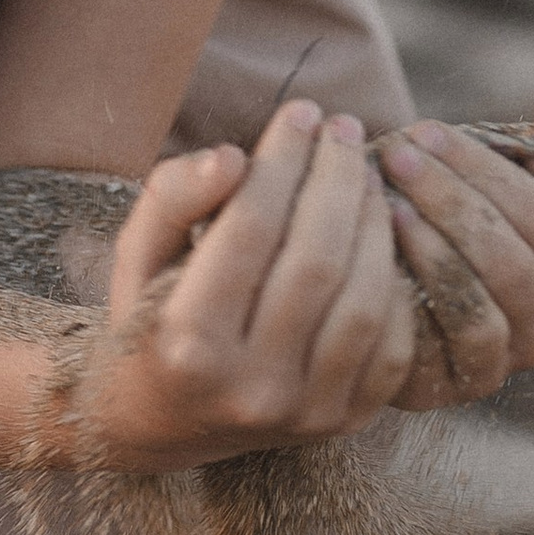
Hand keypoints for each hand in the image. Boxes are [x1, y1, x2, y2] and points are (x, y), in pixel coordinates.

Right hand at [79, 101, 420, 470]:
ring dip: (374, 222)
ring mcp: (305, 413)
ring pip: (364, 299)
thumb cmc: (152, 316)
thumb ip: (172, 198)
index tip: (301, 113)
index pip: (250, 230)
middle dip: (336, 179)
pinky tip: (380, 234)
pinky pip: (394, 342)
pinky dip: (396, 281)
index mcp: (187, 342)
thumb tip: (234, 156)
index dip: (283, 160)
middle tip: (344, 129)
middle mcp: (249, 387)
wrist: (167, 420)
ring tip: (365, 173)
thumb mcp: (137, 255)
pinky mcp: (347, 422)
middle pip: (316, 261)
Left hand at [376, 111, 533, 407]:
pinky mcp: (441, 390)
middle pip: (516, 261)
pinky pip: (439, 344)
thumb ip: (522, 149)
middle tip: (396, 155)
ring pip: (483, 304)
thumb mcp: (467, 176)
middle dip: (454, 199)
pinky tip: (377, 249)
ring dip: (435, 245)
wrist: (355, 280)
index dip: (491, 172)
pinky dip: (414, 291)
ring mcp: (493, 366)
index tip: (425, 130)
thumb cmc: (420, 216)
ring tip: (388, 200)